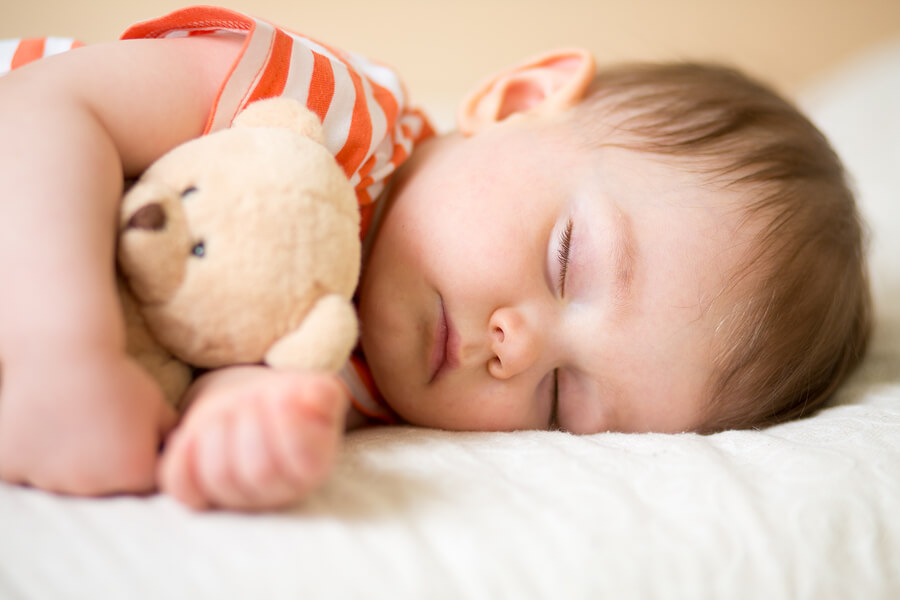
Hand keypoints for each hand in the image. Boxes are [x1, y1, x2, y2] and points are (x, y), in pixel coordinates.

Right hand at [0, 348, 176, 494]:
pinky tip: (43, 425)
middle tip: (98, 423)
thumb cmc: (118, 377)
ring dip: (68, 461)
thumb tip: (179, 457)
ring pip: (63, 480)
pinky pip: (27, 471)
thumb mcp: (159, 407)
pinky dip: (34, 455)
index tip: (129, 430)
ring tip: (71, 421)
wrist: (63, 350)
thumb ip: (171, 440)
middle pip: (102, 488)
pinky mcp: (11, 468)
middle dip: (106, 464)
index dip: (140, 457)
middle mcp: (91, 485)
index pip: (143, 482)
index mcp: (132, 473)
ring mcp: (47, 480)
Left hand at [159, 367, 347, 510]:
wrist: (252, 407)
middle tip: (250, 400)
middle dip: (249, 424)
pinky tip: (191, 434)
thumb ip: (324, 394)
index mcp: (313, 469)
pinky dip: (181, 457)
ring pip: (219, 477)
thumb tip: (316, 398)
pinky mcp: (197, 492)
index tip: (281, 396)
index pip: (302, 462)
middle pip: (258, 471)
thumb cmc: (288, 399)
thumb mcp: (315, 391)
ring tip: (226, 410)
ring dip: (216, 432)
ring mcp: (235, 498)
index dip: (288, 425)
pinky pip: (182, 486)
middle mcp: (277, 494)